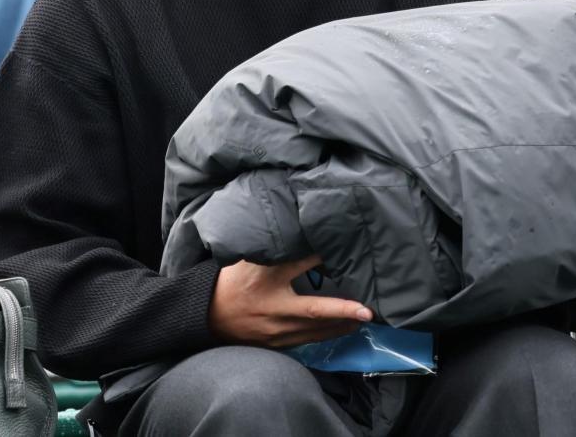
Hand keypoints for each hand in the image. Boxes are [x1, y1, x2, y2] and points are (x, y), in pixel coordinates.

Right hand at [209, 255, 373, 346]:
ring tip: (364, 318)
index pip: (298, 266)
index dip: (320, 258)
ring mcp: (275, 330)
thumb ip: (273, 249)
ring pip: (315, 330)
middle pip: (313, 310)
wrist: (207, 314)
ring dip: (341, 325)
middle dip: (342, 310)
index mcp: (265, 280)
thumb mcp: (249, 259)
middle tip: (367, 310)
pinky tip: (343, 329)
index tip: (342, 250)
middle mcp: (272, 308)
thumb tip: (299, 232)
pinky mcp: (276, 343)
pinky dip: (327, 334)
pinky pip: (307, 340)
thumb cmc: (232, 281)